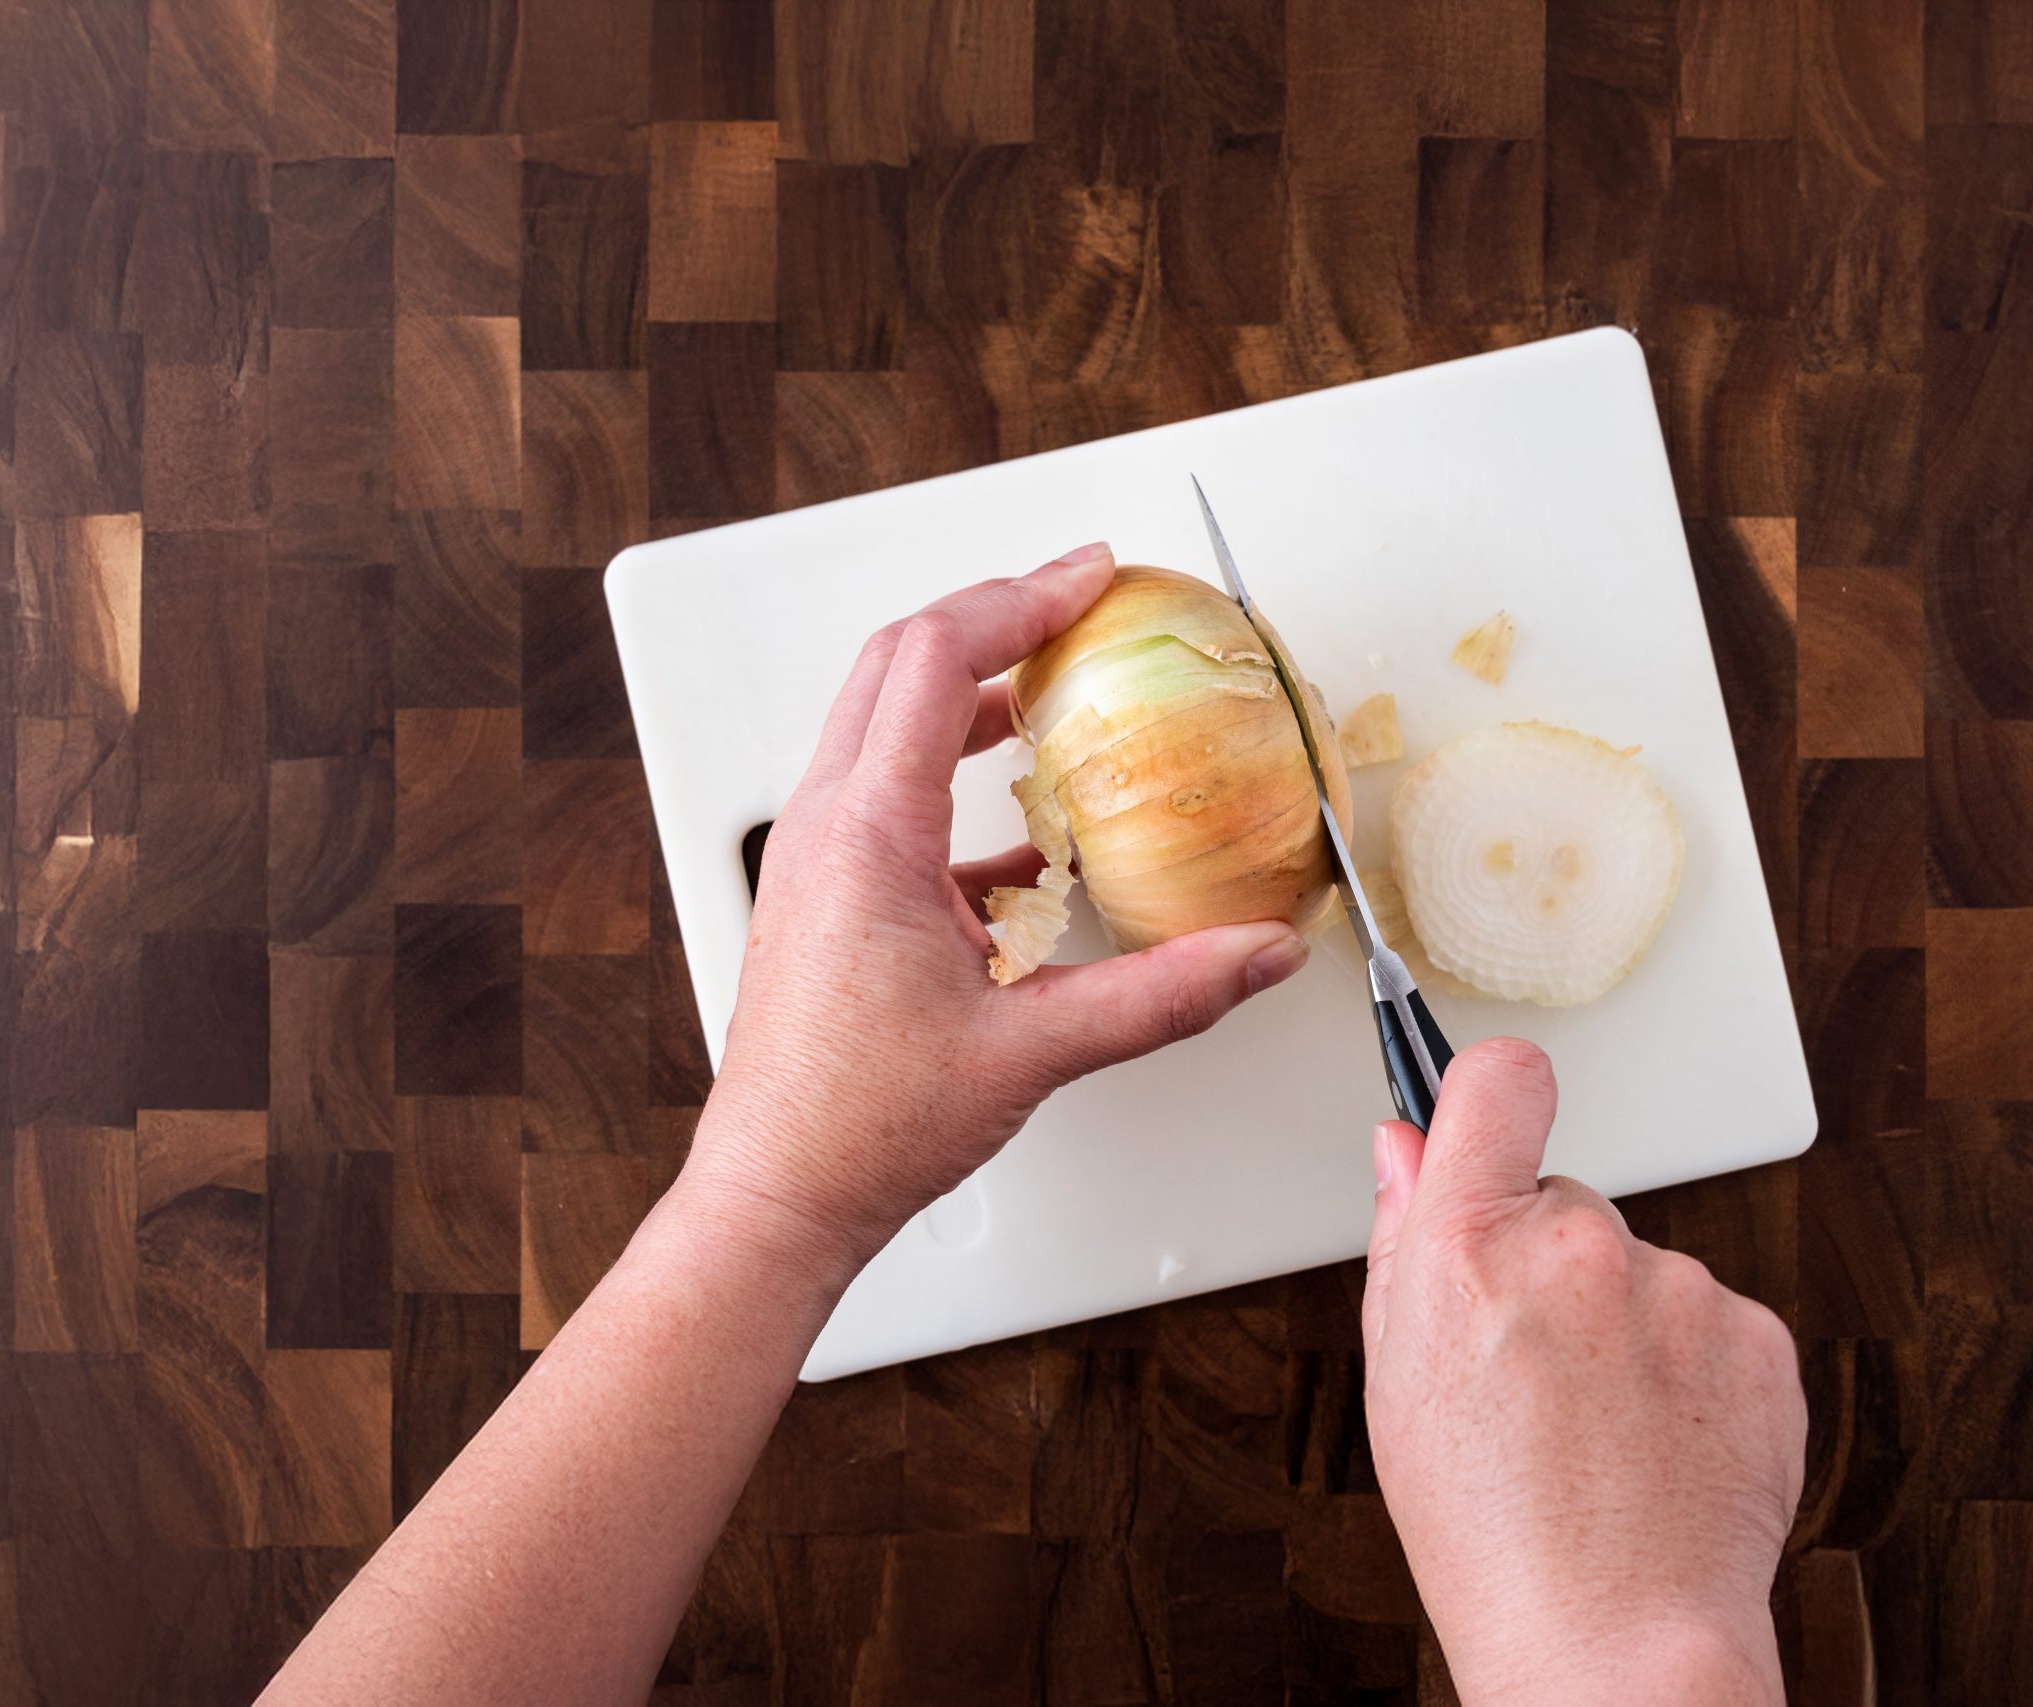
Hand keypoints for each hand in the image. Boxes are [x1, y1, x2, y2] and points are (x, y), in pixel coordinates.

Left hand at [677, 543, 1312, 1282]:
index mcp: (867, 834)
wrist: (778, 1194)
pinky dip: (954, 780)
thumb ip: (1161, 994)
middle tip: (1071, 601)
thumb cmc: (859, 1126)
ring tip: (1051, 689)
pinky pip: (888, 799)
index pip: (933, 659)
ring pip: (883, 724)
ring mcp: (817, 861)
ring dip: (966, 693)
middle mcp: (826, 829)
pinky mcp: (825, 898)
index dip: (1016, 601)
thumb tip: (1255, 954)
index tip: (1084, 578)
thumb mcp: (1033, 1048)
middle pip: (897, 664)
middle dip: (990, 618)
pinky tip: (1026, 836)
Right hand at [1361, 1040, 1805, 1703]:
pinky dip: (1690, 1372)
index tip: (1490, 1109)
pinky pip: (1712, 1324)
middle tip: (1534, 1373)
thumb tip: (1404, 1148)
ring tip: (1599, 1436)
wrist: (1614, 1645)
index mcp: (1472, 1249)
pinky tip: (1656, 1446)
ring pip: (1641, 1272)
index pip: (1497, 1082)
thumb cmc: (1491, 1535)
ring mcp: (1681, 1291)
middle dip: (1548, 1264)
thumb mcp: (1398, 1382)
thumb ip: (1402, 1243)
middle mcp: (1581, 1248)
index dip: (1490, 1090)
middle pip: (1565, 1202)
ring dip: (1624, 1327)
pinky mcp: (1758, 1337)